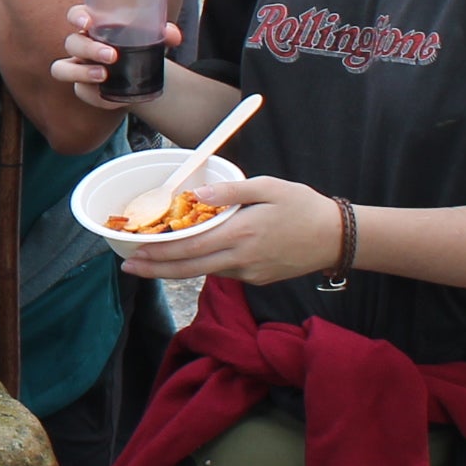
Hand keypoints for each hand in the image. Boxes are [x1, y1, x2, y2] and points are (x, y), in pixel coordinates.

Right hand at [54, 3, 186, 107]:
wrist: (142, 73)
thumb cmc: (139, 45)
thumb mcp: (152, 36)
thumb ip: (164, 32)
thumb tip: (174, 36)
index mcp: (93, 25)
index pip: (75, 15)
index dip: (77, 16)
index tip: (88, 22)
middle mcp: (81, 45)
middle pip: (71, 43)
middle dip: (89, 49)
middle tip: (112, 56)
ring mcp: (78, 67)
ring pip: (62, 68)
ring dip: (81, 72)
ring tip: (103, 76)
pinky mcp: (82, 89)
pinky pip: (81, 92)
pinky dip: (96, 96)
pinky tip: (113, 98)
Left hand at [118, 176, 340, 283]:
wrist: (337, 238)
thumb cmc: (303, 206)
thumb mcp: (268, 187)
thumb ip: (230, 190)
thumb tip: (195, 192)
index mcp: (240, 234)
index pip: (189, 248)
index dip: (158, 254)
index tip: (134, 254)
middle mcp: (241, 259)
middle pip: (189, 268)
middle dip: (156, 269)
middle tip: (128, 268)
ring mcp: (250, 273)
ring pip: (204, 272)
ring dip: (176, 269)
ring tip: (151, 262)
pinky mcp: (257, 279)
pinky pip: (224, 273)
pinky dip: (203, 266)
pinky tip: (191, 258)